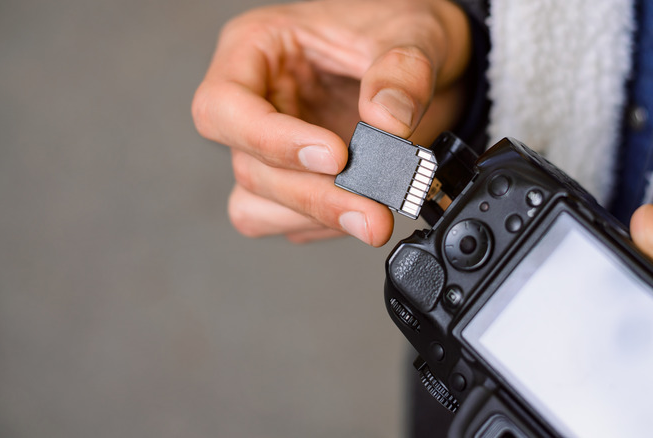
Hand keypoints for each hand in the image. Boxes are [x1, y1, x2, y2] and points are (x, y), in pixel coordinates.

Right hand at [192, 0, 470, 245]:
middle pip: (249, 166)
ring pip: (258, 204)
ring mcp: (271, 147)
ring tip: (375, 216)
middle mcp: (254, 101)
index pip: (224, 105)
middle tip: (372, 214)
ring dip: (316, 217)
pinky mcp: (295, 182)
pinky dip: (326, 226)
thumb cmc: (398, 26)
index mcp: (257, 49)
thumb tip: (388, 122)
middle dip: (313, 196)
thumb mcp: (411, 31)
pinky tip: (363, 212)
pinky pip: (289, 222)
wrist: (427, 57)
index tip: (336, 155)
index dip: (271, 140)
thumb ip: (402, 73)